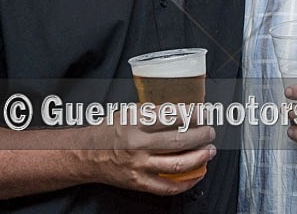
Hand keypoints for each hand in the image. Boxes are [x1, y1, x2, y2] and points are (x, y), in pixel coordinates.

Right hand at [86, 106, 216, 194]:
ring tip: (210, 151)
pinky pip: (167, 187)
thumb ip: (153, 112)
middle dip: (202, 135)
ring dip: (200, 157)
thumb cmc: (109, 131)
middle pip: (179, 141)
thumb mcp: (129, 113)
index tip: (203, 113)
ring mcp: (139, 166)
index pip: (171, 116)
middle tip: (210, 131)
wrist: (86, 155)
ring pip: (178, 164)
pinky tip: (197, 174)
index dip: (192, 114)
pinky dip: (186, 182)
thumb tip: (182, 111)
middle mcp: (137, 145)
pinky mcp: (138, 182)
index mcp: (135, 123)